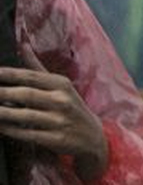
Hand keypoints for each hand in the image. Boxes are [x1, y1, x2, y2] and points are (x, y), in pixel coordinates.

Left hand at [0, 63, 110, 180]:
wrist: (92, 136)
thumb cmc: (70, 107)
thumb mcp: (60, 85)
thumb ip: (37, 68)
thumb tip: (22, 45)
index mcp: (61, 84)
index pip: (31, 76)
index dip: (9, 74)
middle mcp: (62, 100)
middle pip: (26, 94)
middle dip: (2, 93)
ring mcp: (59, 120)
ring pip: (25, 115)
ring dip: (3, 112)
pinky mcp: (56, 139)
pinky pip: (28, 134)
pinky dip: (11, 130)